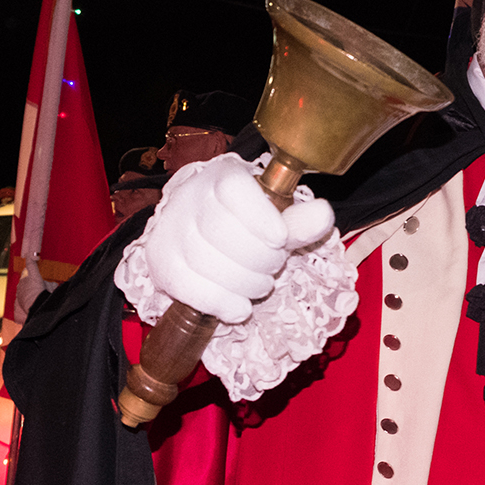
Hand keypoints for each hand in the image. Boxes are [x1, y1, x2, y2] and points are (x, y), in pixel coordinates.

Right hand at [144, 154, 333, 323]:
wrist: (197, 233)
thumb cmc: (244, 223)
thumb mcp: (275, 217)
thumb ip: (299, 220)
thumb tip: (323, 213)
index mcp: (222, 177)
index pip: (234, 189)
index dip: (259, 216)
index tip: (280, 240)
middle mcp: (190, 198)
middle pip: (223, 231)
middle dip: (260, 258)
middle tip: (274, 266)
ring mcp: (170, 230)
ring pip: (205, 261)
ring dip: (244, 283)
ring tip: (260, 284)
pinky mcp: (160, 263)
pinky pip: (189, 288)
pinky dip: (220, 303)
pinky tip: (239, 307)